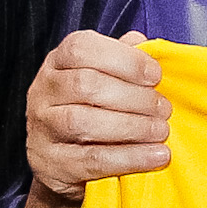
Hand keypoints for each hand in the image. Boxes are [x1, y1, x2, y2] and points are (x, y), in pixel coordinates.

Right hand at [26, 30, 169, 200]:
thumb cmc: (89, 109)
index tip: (156, 76)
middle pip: (86, 85)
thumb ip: (121, 57)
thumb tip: (143, 43)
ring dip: (132, 127)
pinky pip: (92, 160)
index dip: (125, 60)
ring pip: (84, 123)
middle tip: (163, 109)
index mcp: (58, 62)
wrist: (61, 161)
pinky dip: (129, 158)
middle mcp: (44, 91)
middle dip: (133, 97)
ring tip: (161, 131)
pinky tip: (155, 155)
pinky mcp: (52, 164)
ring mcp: (43, 128)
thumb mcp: (101, 76)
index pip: (83, 49)